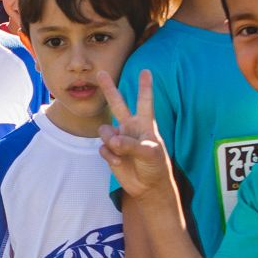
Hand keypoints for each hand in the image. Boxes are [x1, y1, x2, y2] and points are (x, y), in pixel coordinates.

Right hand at [96, 72, 170, 196]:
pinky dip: (108, 155)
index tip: (146, 71)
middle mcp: (130, 127)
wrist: (148, 187)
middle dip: (109, 88)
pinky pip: (102, 148)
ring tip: (119, 150)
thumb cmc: (155, 166)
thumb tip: (111, 140)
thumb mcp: (149, 153)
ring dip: (110, 141)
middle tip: (101, 72)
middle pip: (118, 104)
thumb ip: (130, 144)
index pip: (145, 102)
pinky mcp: (110, 151)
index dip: (145, 87)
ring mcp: (119, 139)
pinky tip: (117, 163)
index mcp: (145, 124)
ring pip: (105, 130)